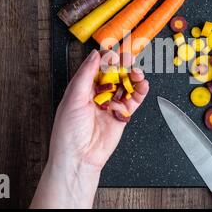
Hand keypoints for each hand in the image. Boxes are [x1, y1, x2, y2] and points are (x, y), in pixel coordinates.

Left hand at [30, 50, 148, 208]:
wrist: (79, 158)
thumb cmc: (68, 131)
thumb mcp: (73, 98)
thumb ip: (86, 75)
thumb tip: (95, 54)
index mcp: (83, 87)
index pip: (97, 67)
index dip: (106, 58)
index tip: (114, 52)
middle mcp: (98, 94)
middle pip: (114, 74)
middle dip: (122, 66)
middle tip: (129, 59)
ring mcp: (111, 104)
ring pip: (126, 85)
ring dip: (133, 77)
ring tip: (137, 74)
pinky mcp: (122, 115)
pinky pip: (134, 100)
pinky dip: (140, 91)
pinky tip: (143, 85)